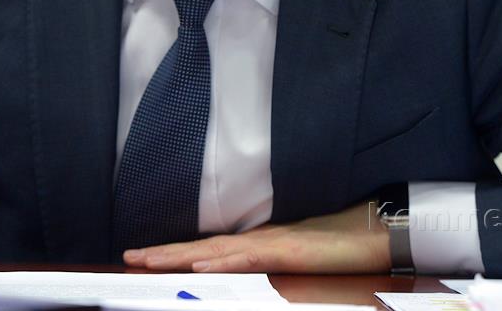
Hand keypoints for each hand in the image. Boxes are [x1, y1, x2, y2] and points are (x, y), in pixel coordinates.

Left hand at [122, 202, 390, 273]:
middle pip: (202, 247)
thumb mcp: (295, 260)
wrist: (372, 232)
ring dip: (180, 255)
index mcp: (258, 243)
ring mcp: (272, 243)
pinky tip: (200, 262)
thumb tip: (239, 270)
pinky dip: (222, 260)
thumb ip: (268, 263)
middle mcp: (258, 239)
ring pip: (216, 250)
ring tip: (149, 260)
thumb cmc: (338, 247)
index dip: (174, 252)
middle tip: (129, 257)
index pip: (207, 249)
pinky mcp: (287, 251)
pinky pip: (249, 256)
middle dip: (163, 253)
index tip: (142, 257)